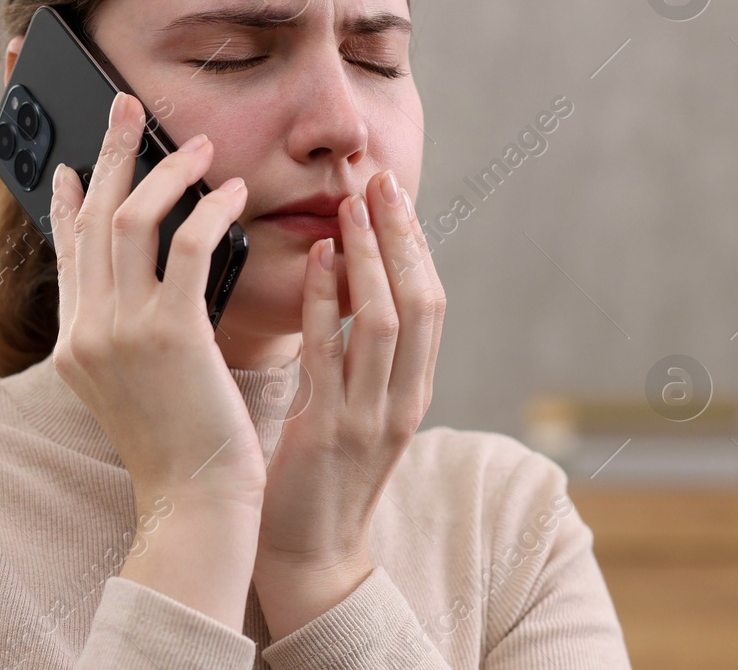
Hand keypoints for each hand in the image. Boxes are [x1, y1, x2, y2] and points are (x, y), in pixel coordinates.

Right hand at [46, 92, 266, 507]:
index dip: (61, 201)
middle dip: (108, 153)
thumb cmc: (183, 447)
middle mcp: (86, 331)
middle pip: (89, 216)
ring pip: (131, 218)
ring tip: (198, 143)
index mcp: (74, 344)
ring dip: (167, 170)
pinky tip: (233, 193)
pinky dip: (210, 210)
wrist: (196, 501)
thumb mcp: (137, 385)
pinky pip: (186, 247)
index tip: (65, 164)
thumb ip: (131, 332)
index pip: (63, 253)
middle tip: (125, 105)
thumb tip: (144, 287)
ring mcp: (122, 331)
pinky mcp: (170, 334)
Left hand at [251, 168, 445, 638]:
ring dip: (369, 256)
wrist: (308, 557)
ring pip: (384, 320)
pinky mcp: (332, 432)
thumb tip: (348, 278)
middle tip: (380, 179)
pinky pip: (332, 354)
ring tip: (350, 205)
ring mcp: (372, 417)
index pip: (429, 302)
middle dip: (401, 237)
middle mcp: (404, 399)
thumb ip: (356, 351)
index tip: (392, 193)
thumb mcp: (354, 407)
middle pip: (420, 301)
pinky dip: (326, 300)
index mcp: (413, 390)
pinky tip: (315, 259)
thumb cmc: (320, 477)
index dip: (415, 244)